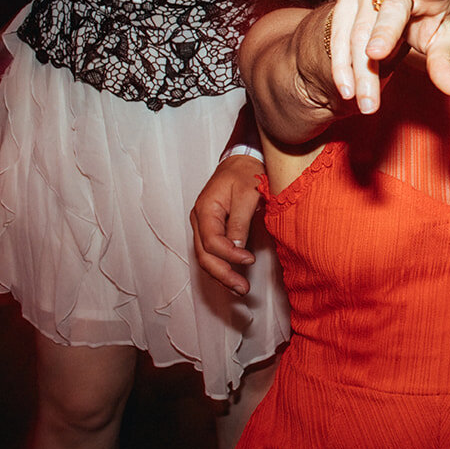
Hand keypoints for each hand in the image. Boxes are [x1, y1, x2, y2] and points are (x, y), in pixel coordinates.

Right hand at [190, 154, 264, 294]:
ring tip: (240, 288)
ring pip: (207, 256)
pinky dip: (223, 264)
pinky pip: (213, 251)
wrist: (243, 160)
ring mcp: (204, 225)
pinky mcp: (213, 229)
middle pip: (204, 255)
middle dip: (223, 274)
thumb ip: (240, 222)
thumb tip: (237, 249)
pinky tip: (235, 275)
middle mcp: (199, 220)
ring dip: (222, 274)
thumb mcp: (247, 194)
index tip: (249, 259)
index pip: (211, 241)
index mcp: (205, 210)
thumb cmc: (245, 172)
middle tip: (242, 288)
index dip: (230, 254)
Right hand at [329, 0, 449, 112]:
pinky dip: (342, 66)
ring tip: (366, 103)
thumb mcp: (439, 46)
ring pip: (361, 30)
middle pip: (391, 10)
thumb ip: (444, 65)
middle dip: (381, 34)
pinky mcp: (345, 1)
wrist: (390, 23)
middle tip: (374, 59)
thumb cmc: (425, 29)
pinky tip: (346, 90)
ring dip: (360, 68)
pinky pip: (339, 36)